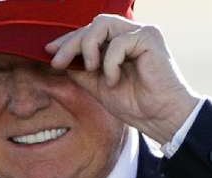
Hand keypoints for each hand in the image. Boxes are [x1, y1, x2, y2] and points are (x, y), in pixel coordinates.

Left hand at [46, 15, 200, 144]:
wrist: (162, 118)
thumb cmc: (137, 105)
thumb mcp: (99, 87)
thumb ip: (82, 72)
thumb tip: (59, 60)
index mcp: (122, 43)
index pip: (90, 32)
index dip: (68, 40)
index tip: (49, 52)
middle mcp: (132, 33)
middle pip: (92, 25)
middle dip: (71, 43)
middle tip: (57, 62)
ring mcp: (142, 33)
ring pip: (102, 24)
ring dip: (89, 48)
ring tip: (91, 70)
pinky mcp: (149, 38)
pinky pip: (118, 42)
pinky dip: (110, 63)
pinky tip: (114, 80)